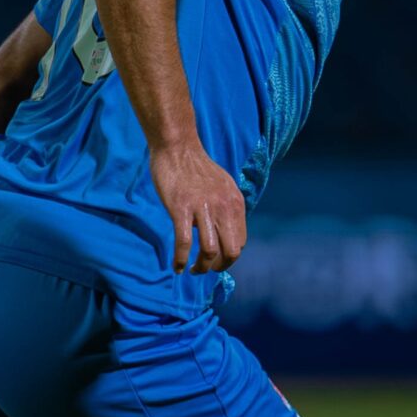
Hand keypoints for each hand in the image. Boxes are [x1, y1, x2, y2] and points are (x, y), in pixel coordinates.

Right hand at [152, 141, 246, 274]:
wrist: (177, 147)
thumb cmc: (196, 166)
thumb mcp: (222, 185)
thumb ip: (226, 207)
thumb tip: (223, 229)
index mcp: (235, 202)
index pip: (240, 241)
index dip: (229, 256)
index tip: (217, 260)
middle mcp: (223, 207)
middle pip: (231, 251)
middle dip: (220, 267)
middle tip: (207, 269)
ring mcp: (203, 208)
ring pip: (210, 251)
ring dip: (202, 267)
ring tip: (193, 270)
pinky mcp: (181, 209)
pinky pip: (184, 243)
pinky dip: (181, 260)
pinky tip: (177, 267)